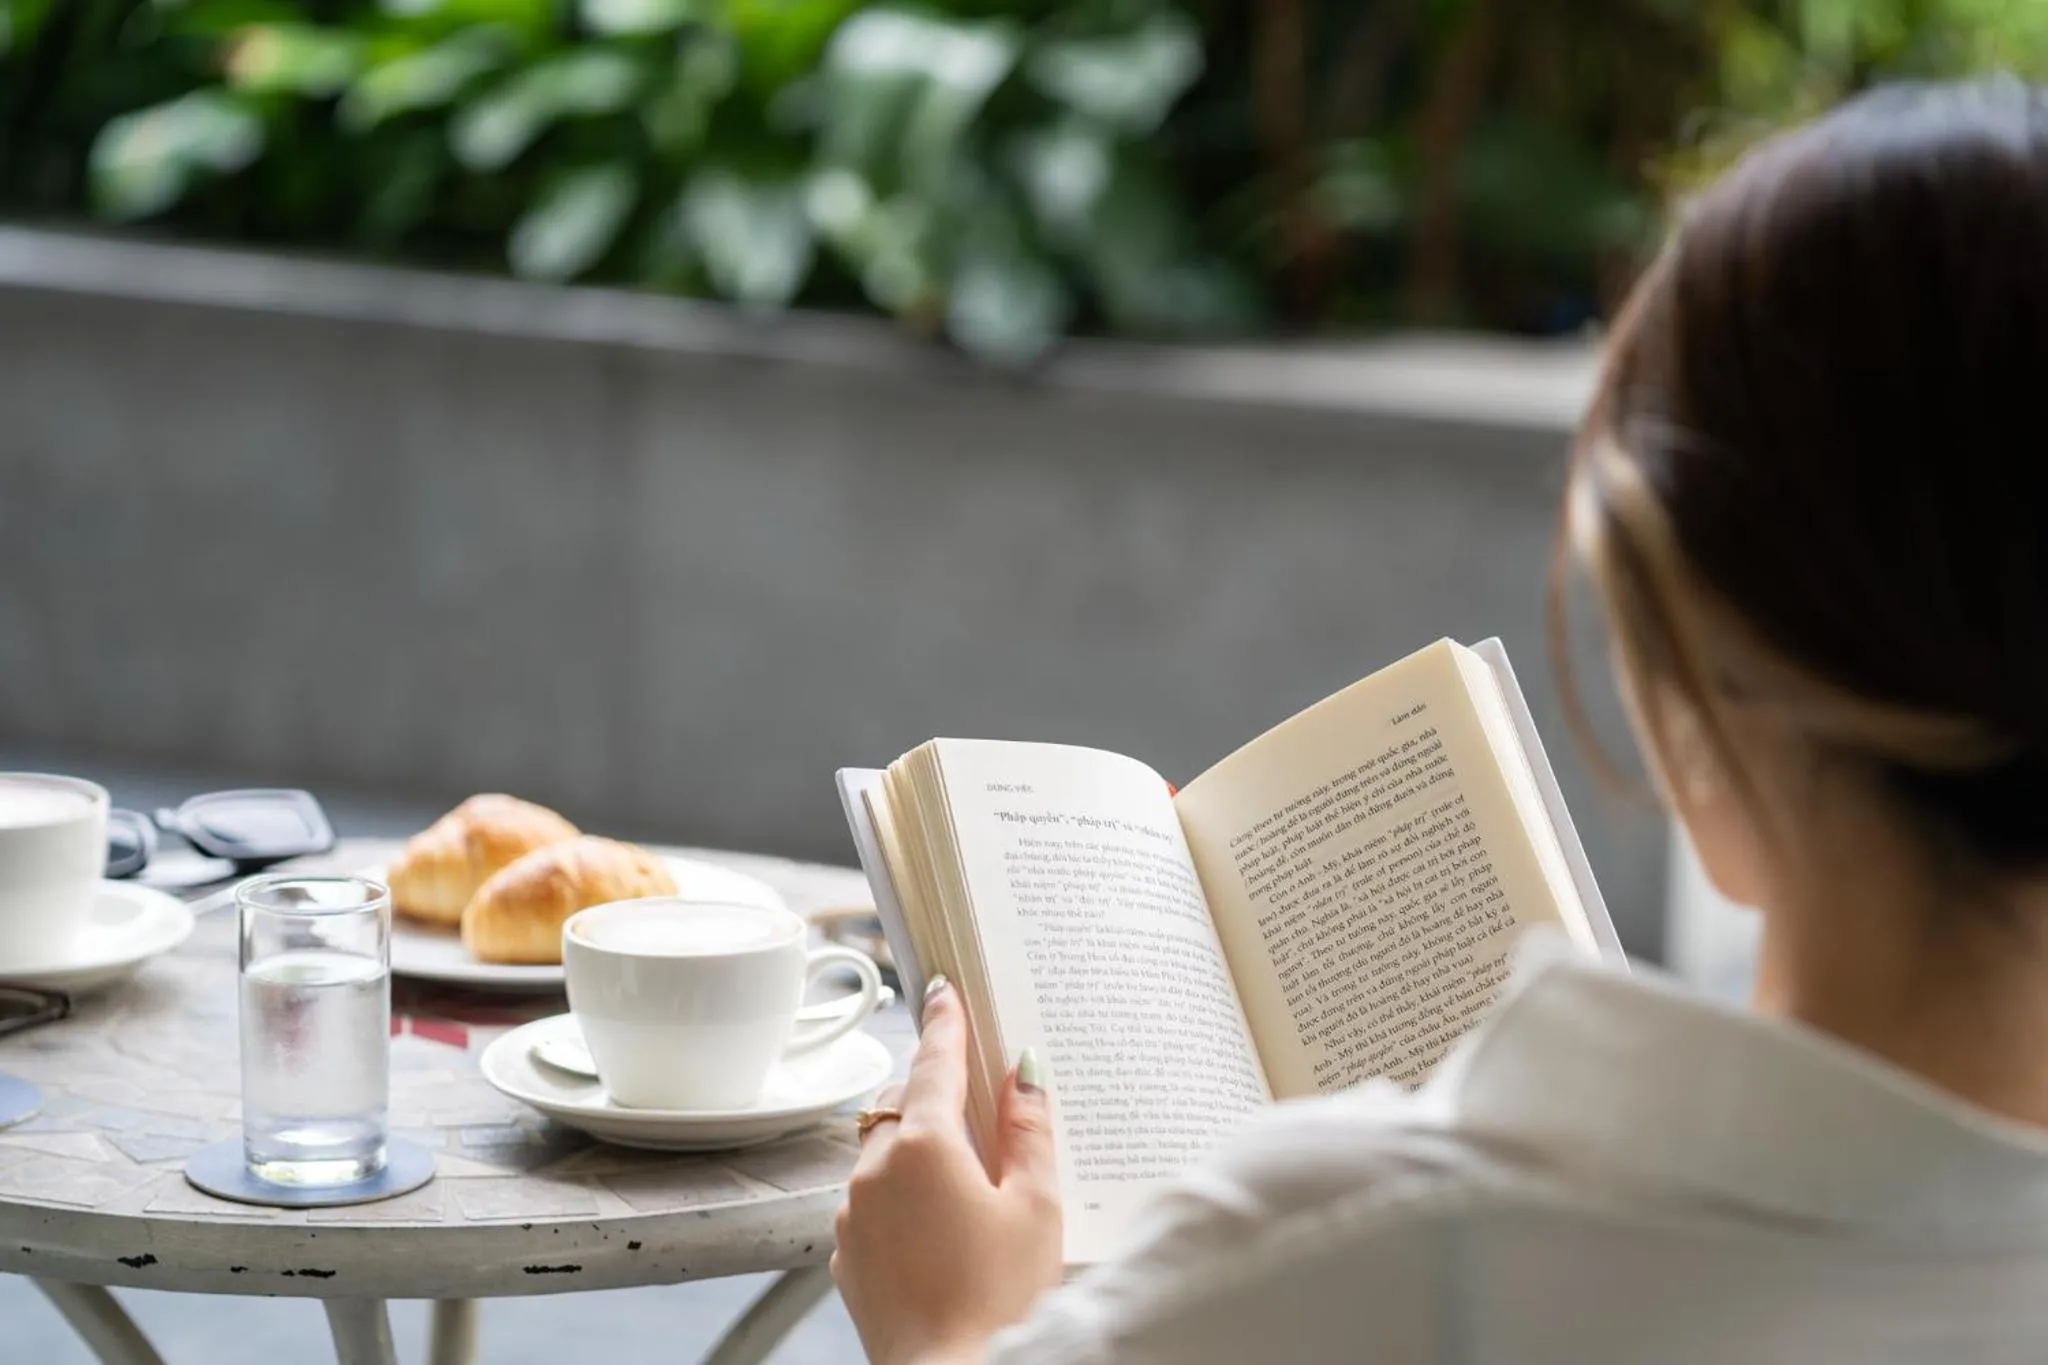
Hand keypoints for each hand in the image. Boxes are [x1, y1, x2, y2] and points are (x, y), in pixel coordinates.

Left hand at [832, 977, 1063, 1364]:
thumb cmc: (1001, 1300)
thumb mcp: (1036, 1206)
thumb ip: (1028, 1130)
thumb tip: (1022, 1073)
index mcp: (923, 1145)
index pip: (933, 1061)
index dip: (944, 1022)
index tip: (942, 991)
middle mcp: (874, 1171)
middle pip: (902, 1103)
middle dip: (934, 1092)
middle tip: (976, 1099)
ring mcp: (853, 1214)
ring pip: (882, 1153)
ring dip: (916, 1148)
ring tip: (968, 1180)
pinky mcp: (847, 1255)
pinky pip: (872, 1200)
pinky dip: (901, 1195)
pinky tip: (941, 1227)